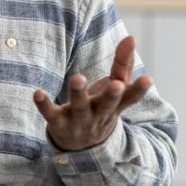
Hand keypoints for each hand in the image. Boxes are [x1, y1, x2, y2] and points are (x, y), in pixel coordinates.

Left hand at [34, 36, 152, 150]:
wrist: (82, 148)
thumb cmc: (101, 108)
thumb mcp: (115, 88)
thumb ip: (123, 63)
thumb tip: (131, 37)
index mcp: (115, 105)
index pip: (130, 98)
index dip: (139, 89)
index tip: (148, 79)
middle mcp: (99, 113)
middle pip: (107, 104)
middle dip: (112, 94)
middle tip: (116, 84)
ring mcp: (79, 120)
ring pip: (79, 107)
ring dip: (78, 93)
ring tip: (77, 78)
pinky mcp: (59, 123)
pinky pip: (51, 114)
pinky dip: (44, 104)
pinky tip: (38, 93)